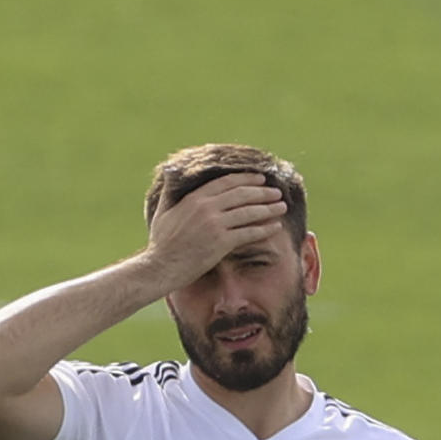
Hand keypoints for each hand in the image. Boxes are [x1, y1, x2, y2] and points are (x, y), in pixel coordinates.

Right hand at [144, 172, 287, 292]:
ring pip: (248, 212)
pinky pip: (248, 233)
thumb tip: (168, 171)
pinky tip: (275, 227)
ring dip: (268, 209)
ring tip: (282, 207)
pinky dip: (264, 229)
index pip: (227, 182)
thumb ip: (170, 192)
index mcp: (195, 198)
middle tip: (277, 193)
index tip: (260, 179)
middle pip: (242, 194)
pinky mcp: (220, 243)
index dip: (247, 179)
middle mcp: (207, 208)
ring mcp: (215, 225)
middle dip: (263, 192)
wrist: (159, 268)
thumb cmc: (160, 244)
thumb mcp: (162, 212)